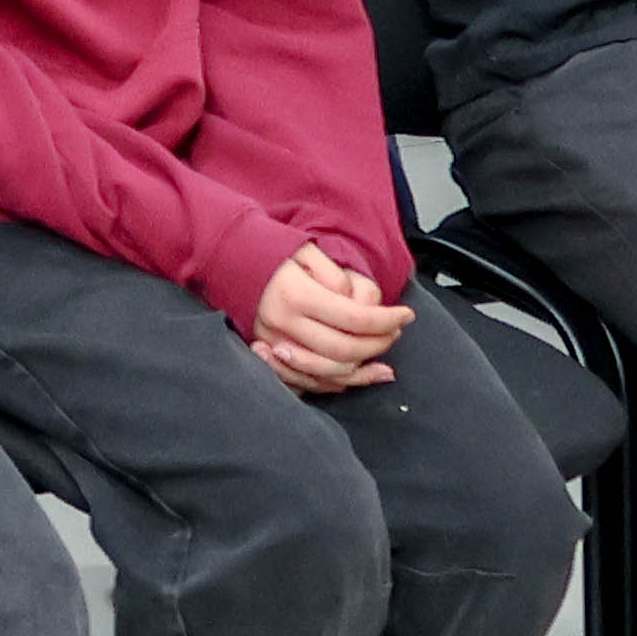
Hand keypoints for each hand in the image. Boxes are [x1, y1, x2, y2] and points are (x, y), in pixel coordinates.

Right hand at [239, 242, 407, 394]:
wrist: (229, 263)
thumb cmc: (276, 254)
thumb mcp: (309, 253)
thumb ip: (338, 279)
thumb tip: (359, 306)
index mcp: (296, 296)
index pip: (355, 319)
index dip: (388, 320)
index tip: (407, 315)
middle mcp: (283, 324)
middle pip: (345, 349)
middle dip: (379, 344)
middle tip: (396, 332)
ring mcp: (273, 343)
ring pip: (329, 371)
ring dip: (363, 370)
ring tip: (385, 364)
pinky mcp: (270, 355)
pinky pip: (308, 380)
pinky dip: (337, 382)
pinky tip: (358, 375)